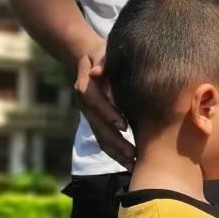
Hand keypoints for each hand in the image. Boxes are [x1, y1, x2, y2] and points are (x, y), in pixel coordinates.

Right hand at [74, 51, 134, 168]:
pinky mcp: (96, 122)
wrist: (90, 58)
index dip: (108, 113)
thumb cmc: (104, 54)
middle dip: (115, 141)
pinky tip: (130, 164)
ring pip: (100, 137)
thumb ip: (102, 61)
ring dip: (116, 152)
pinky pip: (104, 140)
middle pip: (98, 126)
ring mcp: (90, 115)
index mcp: (86, 85)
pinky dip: (116, 153)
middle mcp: (85, 104)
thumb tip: (97, 72)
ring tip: (132, 165)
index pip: (95, 101)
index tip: (123, 126)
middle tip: (133, 154)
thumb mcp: (103, 52)